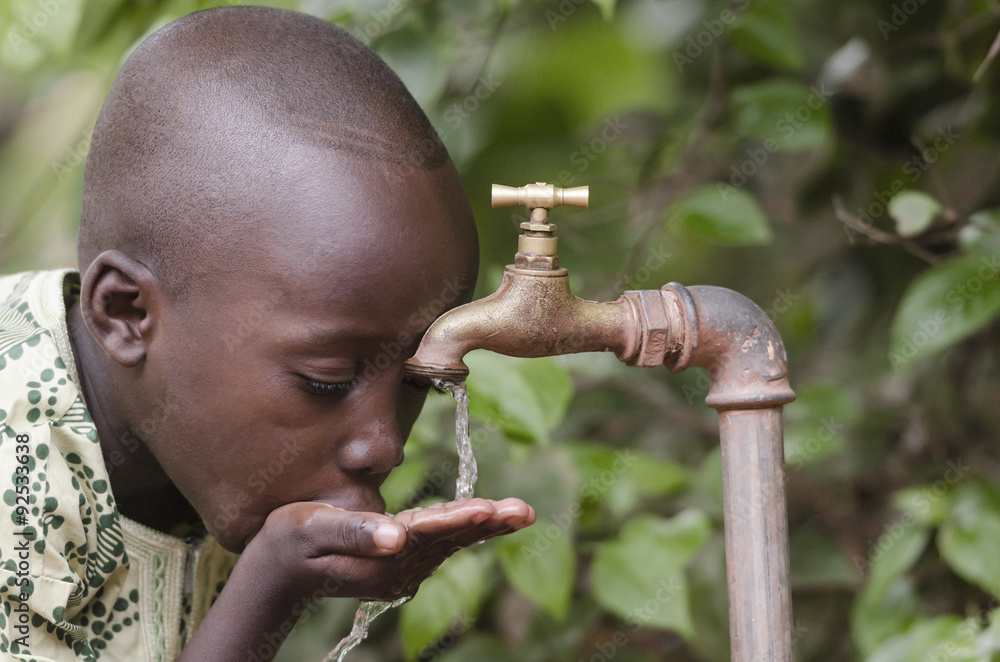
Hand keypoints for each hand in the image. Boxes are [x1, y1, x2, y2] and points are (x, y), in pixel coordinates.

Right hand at [244, 497, 534, 602]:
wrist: (276, 574)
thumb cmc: (290, 544)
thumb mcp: (313, 530)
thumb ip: (355, 532)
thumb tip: (398, 536)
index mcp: (381, 556)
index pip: (429, 533)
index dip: (461, 518)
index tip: (492, 510)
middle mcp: (398, 568)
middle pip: (450, 540)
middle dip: (489, 523)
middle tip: (526, 512)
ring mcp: (400, 569)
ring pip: (449, 542)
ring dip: (484, 526)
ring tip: (518, 513)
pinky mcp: (398, 563)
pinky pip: (438, 544)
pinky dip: (464, 529)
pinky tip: (487, 519)